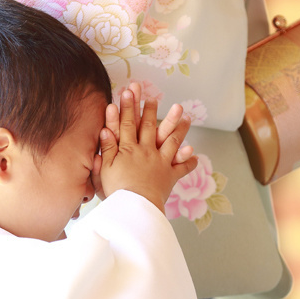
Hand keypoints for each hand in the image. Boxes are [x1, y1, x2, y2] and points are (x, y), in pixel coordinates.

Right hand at [94, 90, 197, 211]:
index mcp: (128, 149)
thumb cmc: (116, 191)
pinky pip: (181, 168)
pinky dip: (189, 162)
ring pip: (171, 140)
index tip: (128, 91)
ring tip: (184, 115)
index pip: (126, 123)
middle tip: (153, 97)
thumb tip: (104, 129)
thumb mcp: (105, 169)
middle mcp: (146, 151)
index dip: (127, 107)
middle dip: (150, 110)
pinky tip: (195, 154)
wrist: (134, 207)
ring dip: (178, 127)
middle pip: (148, 126)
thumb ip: (106, 148)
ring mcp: (160, 162)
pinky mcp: (169, 176)